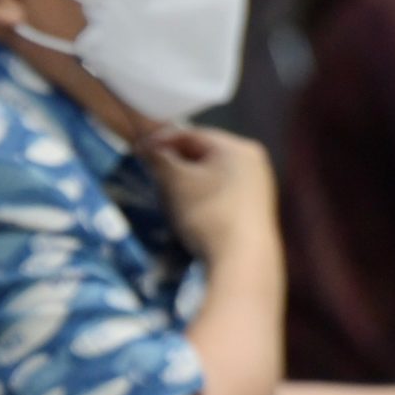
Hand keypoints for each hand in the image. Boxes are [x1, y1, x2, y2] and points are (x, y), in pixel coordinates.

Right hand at [135, 126, 276, 264]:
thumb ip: (159, 158)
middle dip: (174, 161)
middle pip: (204, 153)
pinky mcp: (254, 209)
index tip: (137, 151)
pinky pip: (220, 192)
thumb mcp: (175, 181)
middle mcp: (253, 161)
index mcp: (238, 147)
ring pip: (211, 174)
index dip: (161, 140)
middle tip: (150, 170)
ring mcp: (257, 186)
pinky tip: (187, 209)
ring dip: (186, 179)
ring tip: (165, 191)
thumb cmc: (208, 212)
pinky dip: (201, 195)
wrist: (242, 260)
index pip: (191, 134)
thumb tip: (147, 147)